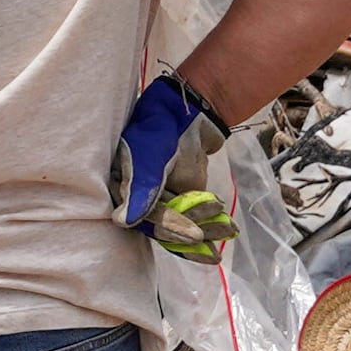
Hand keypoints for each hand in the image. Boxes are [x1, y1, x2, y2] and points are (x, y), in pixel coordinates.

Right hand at [119, 77, 222, 224]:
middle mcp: (138, 195)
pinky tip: (227, 229)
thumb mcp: (150, 158)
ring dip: (205, 229)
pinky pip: (193, 218)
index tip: (195, 235)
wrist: (190, 111)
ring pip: (180, 224)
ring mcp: (161, 197)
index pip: (143, 216)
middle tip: (210, 239)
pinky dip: (208, 224)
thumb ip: (140, 189)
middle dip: (189, 232)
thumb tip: (122, 221)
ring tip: (228, 230)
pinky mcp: (181, 196)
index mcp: (123, 185)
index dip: (169, 227)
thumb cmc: (162, 129)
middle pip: (162, 224)